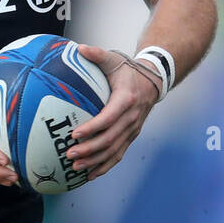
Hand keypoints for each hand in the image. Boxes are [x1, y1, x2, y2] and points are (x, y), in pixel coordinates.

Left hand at [65, 45, 158, 180]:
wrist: (153, 81)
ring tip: (76, 167)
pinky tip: (90, 174)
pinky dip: (105, 166)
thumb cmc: (129, 70)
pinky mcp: (131, 136)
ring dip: (95, 161)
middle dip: (90, 149)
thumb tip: (79, 48)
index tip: (75, 133)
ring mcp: (132, 129)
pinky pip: (118, 154)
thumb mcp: (114, 59)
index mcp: (126, 99)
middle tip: (70, 154)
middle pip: (110, 138)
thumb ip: (97, 55)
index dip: (92, 128)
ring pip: (114, 150)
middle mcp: (131, 117)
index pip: (108, 117)